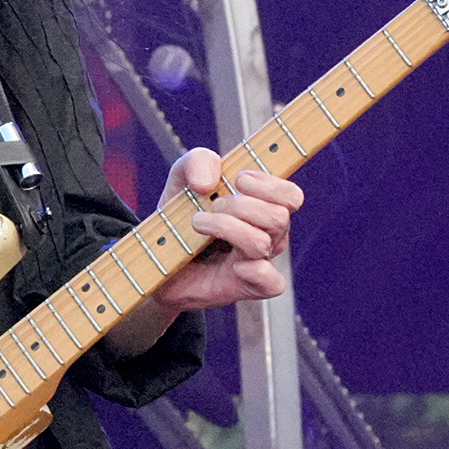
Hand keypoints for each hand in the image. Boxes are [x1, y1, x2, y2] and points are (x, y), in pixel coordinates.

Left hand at [147, 148, 296, 311]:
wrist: (158, 259)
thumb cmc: (180, 216)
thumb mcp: (181, 178)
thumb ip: (197, 161)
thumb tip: (208, 182)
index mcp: (264, 206)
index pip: (291, 196)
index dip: (268, 185)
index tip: (237, 180)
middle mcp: (268, 234)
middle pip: (277, 217)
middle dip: (238, 206)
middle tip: (212, 207)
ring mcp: (259, 261)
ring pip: (262, 242)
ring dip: (225, 228)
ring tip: (199, 224)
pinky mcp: (248, 287)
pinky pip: (272, 283)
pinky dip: (254, 271)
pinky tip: (232, 265)